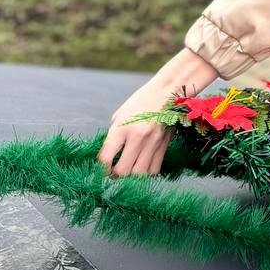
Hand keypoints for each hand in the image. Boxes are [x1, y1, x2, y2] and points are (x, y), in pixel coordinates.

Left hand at [96, 48, 217, 176]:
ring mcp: (152, 143)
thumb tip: (108, 154)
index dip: (100, 169)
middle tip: (113, 173)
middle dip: (115, 176)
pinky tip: (142, 168)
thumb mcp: (121, 114)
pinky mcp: (164, 146)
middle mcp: (137, 138)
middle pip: (122, 171)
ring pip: (139, 175)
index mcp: (121, 128)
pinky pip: (154, 170)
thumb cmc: (141, 100)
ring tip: (128, 172)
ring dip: (131, 177)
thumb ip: (114, 135)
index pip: (105, 158)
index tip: (101, 170)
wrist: (168, 92)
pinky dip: (146, 174)